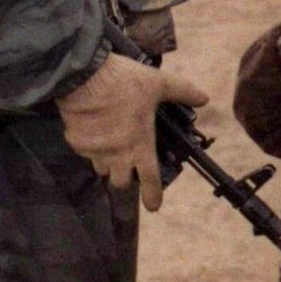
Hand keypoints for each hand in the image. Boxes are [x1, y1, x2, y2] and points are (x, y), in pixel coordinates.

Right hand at [57, 52, 208, 212]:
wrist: (83, 76)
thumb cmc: (122, 82)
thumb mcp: (157, 83)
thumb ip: (181, 92)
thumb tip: (203, 98)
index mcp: (139, 144)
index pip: (150, 180)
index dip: (153, 196)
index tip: (154, 206)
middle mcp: (117, 155)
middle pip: (121, 182)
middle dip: (126, 177)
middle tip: (128, 162)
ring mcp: (95, 151)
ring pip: (101, 168)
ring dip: (107, 161)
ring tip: (110, 143)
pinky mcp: (76, 143)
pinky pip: (84, 151)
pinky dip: (89, 146)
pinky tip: (93, 129)